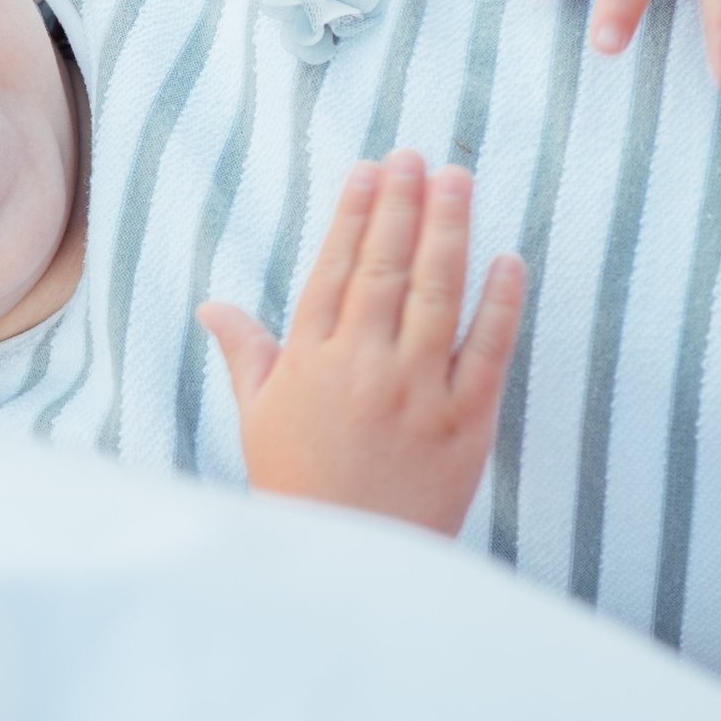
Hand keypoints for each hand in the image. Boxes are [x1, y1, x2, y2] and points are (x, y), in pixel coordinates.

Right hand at [198, 151, 524, 533]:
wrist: (350, 565)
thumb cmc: (300, 488)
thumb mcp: (258, 418)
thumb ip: (246, 352)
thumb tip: (212, 306)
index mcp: (310, 361)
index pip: (336, 268)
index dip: (355, 213)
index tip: (372, 169)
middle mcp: (363, 367)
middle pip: (386, 267)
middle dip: (403, 204)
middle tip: (419, 156)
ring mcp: (419, 392)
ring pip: (437, 293)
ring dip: (449, 231)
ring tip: (458, 181)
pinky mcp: (467, 422)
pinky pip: (489, 349)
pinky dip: (500, 302)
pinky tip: (508, 259)